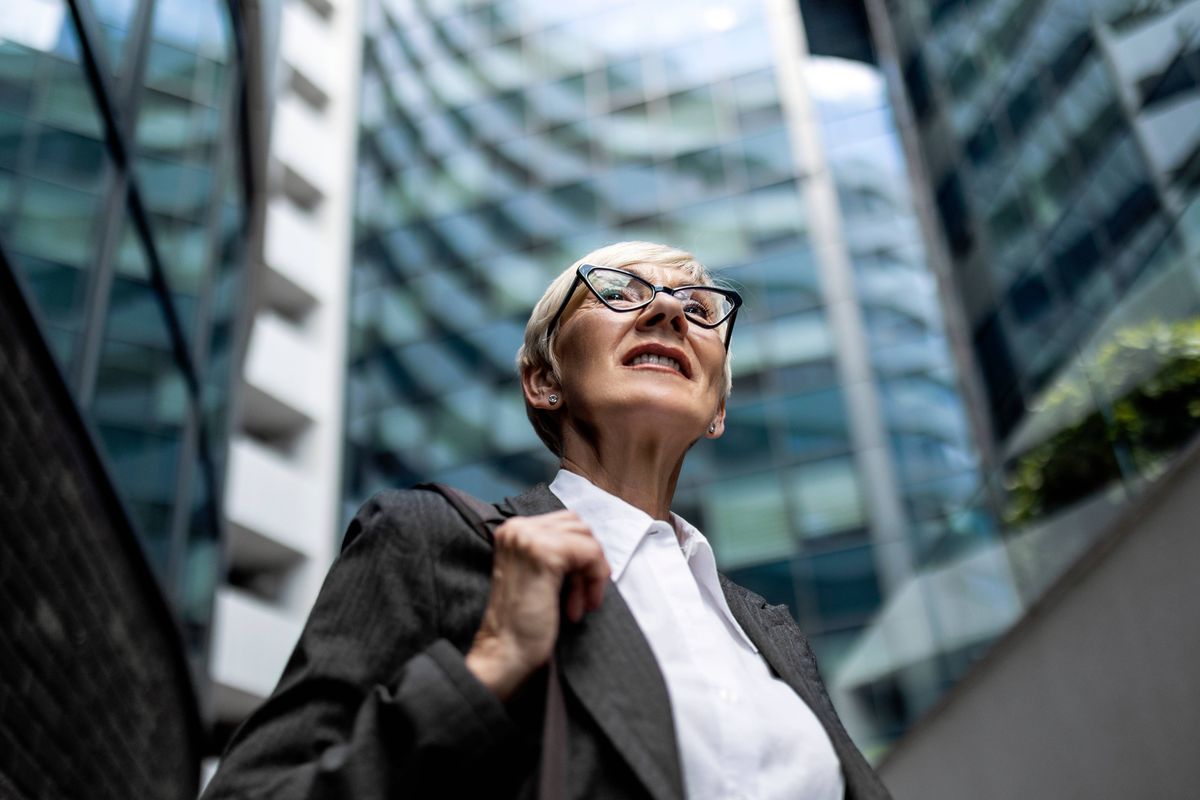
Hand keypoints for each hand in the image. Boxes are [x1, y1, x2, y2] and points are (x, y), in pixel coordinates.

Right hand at [465, 511, 608, 699]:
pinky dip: (595, 580)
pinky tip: (580, 607)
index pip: (565, 523)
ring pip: (587, 538)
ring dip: (591, 574)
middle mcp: (517, 527)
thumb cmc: (522, 622)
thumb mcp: (538, 575)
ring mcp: (529, 537)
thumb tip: (591, 545)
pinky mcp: (544, 552)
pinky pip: (591, 552)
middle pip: (578, 526)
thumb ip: (555, 553)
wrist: (505, 652)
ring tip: (578, 605)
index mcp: (512, 530)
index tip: (577, 588)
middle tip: (581, 598)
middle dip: (587, 562)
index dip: (580, 555)